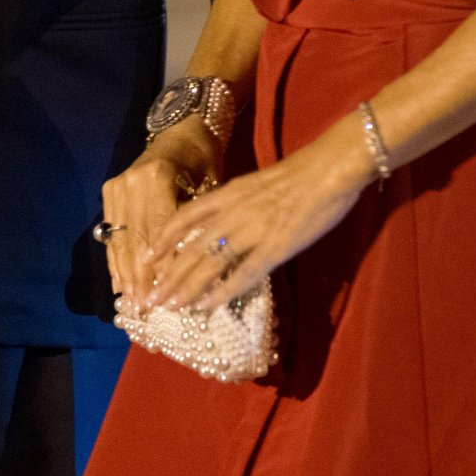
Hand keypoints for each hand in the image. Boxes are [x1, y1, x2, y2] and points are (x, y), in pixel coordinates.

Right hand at [99, 118, 223, 310]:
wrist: (182, 130)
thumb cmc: (203, 159)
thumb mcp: (209, 187)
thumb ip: (196, 223)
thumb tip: (193, 269)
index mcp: (159, 176)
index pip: (160, 230)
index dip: (161, 265)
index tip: (165, 296)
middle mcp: (133, 181)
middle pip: (136, 238)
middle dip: (140, 277)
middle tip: (145, 309)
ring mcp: (118, 185)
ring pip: (121, 238)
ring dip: (125, 273)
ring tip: (130, 303)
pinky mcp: (110, 189)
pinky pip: (111, 231)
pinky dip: (115, 258)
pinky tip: (119, 282)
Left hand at [143, 116, 372, 312]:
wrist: (328, 168)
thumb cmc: (298, 174)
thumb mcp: (256, 183)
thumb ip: (237, 202)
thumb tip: (222, 221)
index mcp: (228, 193)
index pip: (185, 217)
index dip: (164, 239)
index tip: (148, 259)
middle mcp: (233, 211)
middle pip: (191, 246)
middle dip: (169, 275)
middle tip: (151, 298)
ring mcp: (253, 229)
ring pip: (210, 262)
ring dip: (188, 287)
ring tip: (171, 307)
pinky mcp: (275, 247)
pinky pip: (243, 273)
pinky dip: (223, 291)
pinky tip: (208, 307)